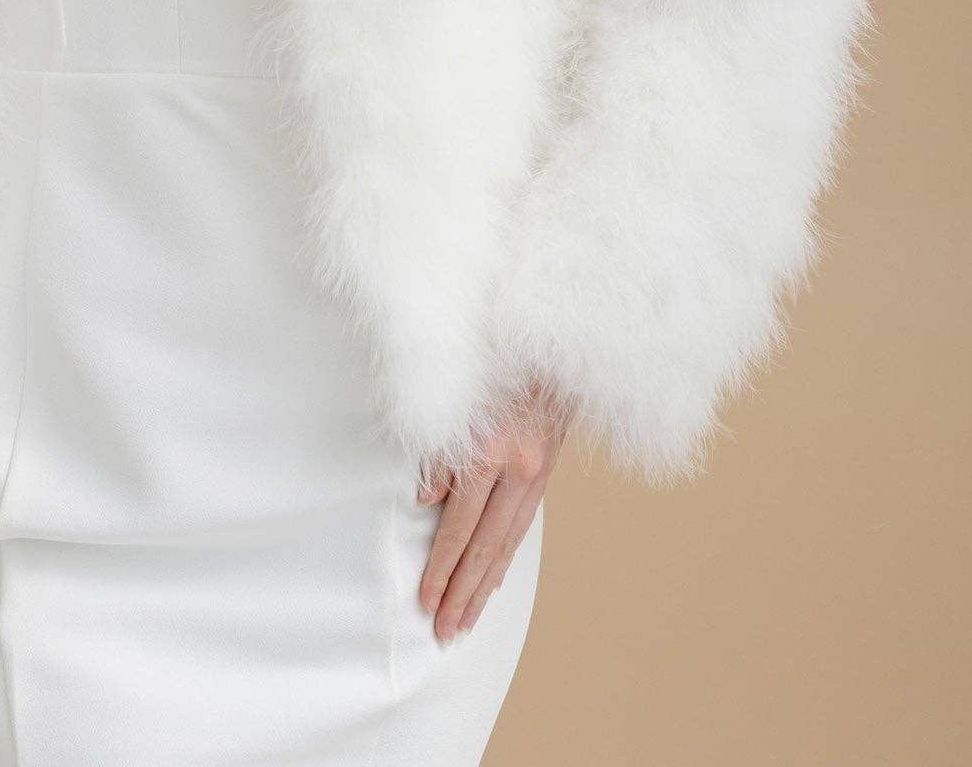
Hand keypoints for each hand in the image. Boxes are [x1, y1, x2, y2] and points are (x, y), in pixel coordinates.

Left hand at [414, 379, 570, 643]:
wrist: (546, 341)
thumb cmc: (491, 363)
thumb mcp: (456, 398)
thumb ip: (440, 452)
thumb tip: (424, 500)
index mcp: (490, 452)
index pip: (459, 526)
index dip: (441, 566)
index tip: (426, 600)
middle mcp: (516, 468)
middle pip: (485, 546)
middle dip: (462, 592)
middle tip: (444, 630)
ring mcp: (534, 472)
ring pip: (506, 544)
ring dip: (484, 585)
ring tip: (466, 619)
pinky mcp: (543, 471)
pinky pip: (521, 525)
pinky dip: (504, 556)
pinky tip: (492, 578)